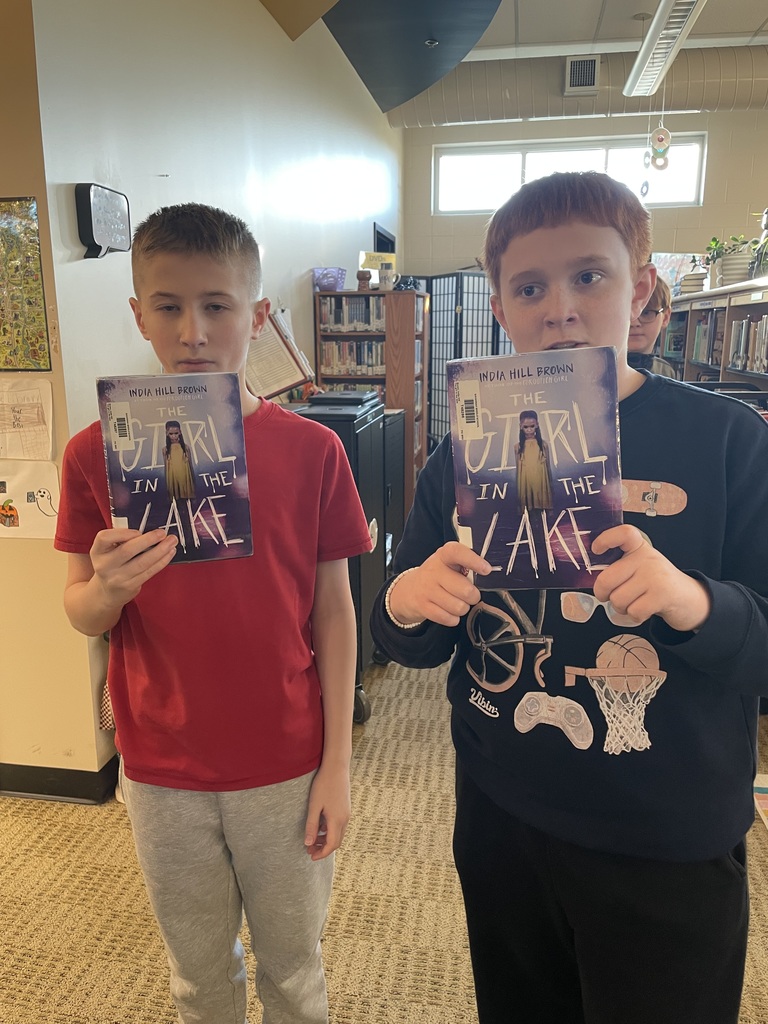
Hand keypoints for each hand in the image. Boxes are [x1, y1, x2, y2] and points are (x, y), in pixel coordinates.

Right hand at [90, 527, 177, 607]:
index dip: (122, 533)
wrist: (106, 592)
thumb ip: (120, 539)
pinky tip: (170, 553)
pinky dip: (162, 561)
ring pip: (142, 562)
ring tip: (172, 541)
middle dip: (148, 540)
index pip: (104, 538)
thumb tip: (148, 528)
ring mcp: (117, 578)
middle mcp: (104, 565)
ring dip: (160, 550)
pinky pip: (149, 572)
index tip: (138, 531)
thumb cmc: (112, 563)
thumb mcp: (108, 550)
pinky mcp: (130, 586)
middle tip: (163, 533)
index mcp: (97, 551)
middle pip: (127, 550)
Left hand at [304, 762, 349, 860]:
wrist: (337, 767)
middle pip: (336, 842)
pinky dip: (330, 831)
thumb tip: (308, 843)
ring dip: (327, 839)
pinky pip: (339, 825)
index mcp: (337, 820)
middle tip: (309, 849)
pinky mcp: (346, 808)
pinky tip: (320, 826)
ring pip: (338, 834)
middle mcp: (345, 819)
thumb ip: (312, 825)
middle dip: (324, 848)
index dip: (322, 853)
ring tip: (313, 839)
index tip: (311, 856)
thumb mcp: (314, 806)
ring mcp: (347, 813)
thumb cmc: (324, 785)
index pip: (331, 845)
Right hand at [389, 541, 491, 626]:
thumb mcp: (449, 563)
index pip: (457, 553)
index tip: (486, 569)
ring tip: (457, 602)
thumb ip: (467, 565)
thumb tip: (488, 572)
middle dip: (473, 596)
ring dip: (463, 608)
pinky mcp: (423, 606)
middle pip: (466, 590)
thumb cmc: (437, 576)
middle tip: (469, 594)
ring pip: (459, 607)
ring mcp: (427, 589)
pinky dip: (452, 618)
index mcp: (444, 556)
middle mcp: (434, 571)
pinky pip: (448, 618)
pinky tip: (448, 611)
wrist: (409, 590)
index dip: (474, 561)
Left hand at [592, 524, 710, 632]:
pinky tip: (644, 609)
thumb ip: (619, 568)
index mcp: (640, 547)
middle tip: (608, 596)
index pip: (624, 533)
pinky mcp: (662, 595)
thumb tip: (593, 581)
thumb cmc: (654, 583)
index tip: (595, 549)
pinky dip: (634, 617)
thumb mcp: (639, 567)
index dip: (606, 539)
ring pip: (618, 600)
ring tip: (634, 601)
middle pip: (607, 579)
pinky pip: (633, 612)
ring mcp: (655, 576)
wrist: (689, 598)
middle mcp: (648, 558)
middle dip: (602, 594)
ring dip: (621, 608)